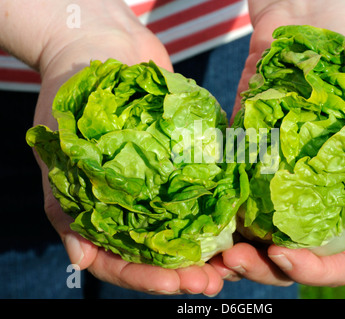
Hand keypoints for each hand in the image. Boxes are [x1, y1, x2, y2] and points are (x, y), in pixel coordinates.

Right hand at [29, 0, 222, 295]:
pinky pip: (206, 190)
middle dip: (187, 272)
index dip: (147, 279)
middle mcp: (137, 207)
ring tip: (233, 261)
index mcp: (103, 216)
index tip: (176, 285)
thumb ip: (65, 210)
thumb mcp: (57, 160)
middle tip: (212, 283)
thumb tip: (80, 260)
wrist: (100, 52)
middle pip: (163, 254)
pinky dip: (222, 209)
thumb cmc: (68, 104)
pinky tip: (240, 223)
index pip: (124, 263)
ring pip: (189, 230)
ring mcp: (165, 186)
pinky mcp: (190, 161)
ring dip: (211, 250)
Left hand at [215, 0, 344, 286]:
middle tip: (235, 256)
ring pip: (252, 244)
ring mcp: (271, 192)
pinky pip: (227, 208)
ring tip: (213, 252)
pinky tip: (200, 229)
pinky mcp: (241, 172)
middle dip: (260, 268)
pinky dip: (214, 224)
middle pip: (287, 262)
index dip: (312, 270)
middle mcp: (308, 207)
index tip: (282, 253)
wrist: (306, 31)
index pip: (337, 263)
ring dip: (232, 256)